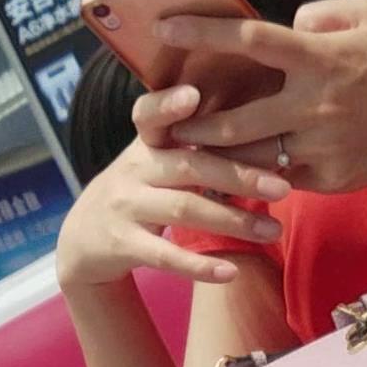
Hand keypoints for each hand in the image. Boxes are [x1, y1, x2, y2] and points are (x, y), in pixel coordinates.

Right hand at [54, 81, 288, 294]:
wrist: (83, 239)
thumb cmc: (139, 191)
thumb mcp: (154, 161)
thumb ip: (193, 146)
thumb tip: (264, 133)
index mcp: (145, 143)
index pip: (150, 115)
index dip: (168, 104)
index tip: (194, 94)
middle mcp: (133, 169)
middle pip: (189, 166)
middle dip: (239, 176)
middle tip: (283, 187)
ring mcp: (125, 207)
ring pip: (185, 209)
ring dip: (234, 220)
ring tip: (273, 231)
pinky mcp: (122, 244)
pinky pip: (164, 255)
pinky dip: (198, 266)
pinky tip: (229, 272)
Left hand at [162, 0, 366, 195]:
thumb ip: (318, 14)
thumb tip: (285, 24)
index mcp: (321, 58)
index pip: (250, 40)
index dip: (202, 33)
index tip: (163, 28)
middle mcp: (315, 106)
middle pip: (235, 121)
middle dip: (193, 125)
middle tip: (166, 123)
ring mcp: (322, 147)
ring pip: (253, 158)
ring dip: (218, 156)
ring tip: (190, 150)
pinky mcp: (330, 178)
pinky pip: (283, 177)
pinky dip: (260, 174)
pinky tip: (239, 171)